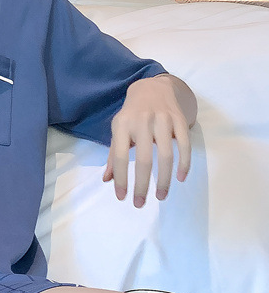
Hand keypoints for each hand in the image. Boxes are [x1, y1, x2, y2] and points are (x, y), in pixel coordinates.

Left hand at [103, 74, 195, 206]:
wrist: (153, 88)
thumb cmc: (132, 115)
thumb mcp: (118, 130)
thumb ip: (112, 155)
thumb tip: (107, 180)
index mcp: (122, 126)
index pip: (118, 156)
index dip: (120, 178)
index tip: (122, 197)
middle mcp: (141, 122)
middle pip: (143, 160)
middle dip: (141, 185)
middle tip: (140, 203)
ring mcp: (162, 120)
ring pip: (166, 155)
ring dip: (163, 180)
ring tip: (161, 196)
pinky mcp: (180, 120)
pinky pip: (184, 145)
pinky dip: (184, 164)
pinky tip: (180, 179)